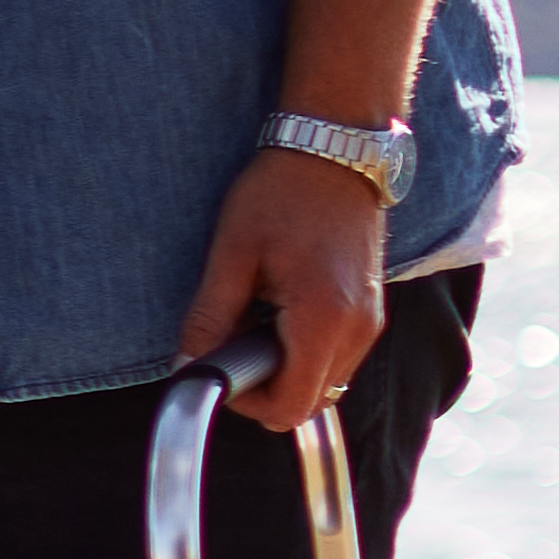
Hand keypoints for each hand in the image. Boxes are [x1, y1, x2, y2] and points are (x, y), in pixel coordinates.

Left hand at [176, 148, 386, 434]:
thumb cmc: (283, 192)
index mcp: (324, 319)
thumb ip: (210, 317)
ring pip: (325, 382)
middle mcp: (358, 329)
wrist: (336, 152)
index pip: (291, 407)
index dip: (249, 403)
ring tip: (255, 320)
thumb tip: (188, 365)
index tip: (221, 370)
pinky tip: (279, 312)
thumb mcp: (232, 254)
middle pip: (311, 403)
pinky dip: (305, 351)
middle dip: (266, 387)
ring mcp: (370, 321)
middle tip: (232, 343)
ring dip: (286, 369)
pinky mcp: (369, 311)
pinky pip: (336, 356)